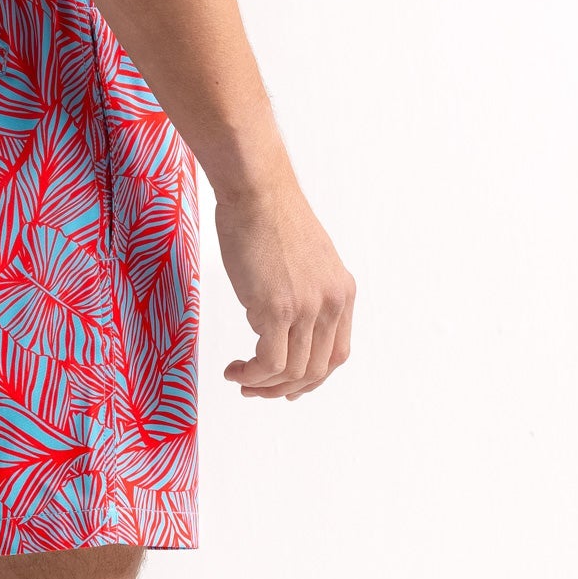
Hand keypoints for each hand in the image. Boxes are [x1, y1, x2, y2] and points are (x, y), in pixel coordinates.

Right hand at [215, 176, 354, 401]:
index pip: (336, 354)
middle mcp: (332, 304)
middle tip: (255, 389)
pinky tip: (235, 369)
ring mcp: (307, 308)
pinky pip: (268, 362)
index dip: (312, 378)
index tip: (287, 386)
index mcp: (342, 292)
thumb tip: (279, 324)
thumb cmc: (268, 215)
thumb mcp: (304, 259)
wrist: (256, 189)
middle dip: (284, 388)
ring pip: (291, 371)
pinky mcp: (277, 308)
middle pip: (316, 370)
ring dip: (263, 385)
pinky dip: (252, 374)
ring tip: (238, 378)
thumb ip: (304, 292)